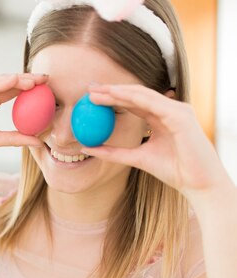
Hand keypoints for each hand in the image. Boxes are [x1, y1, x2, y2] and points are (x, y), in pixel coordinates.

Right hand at [0, 73, 47, 172]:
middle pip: (3, 82)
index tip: (47, 85)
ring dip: (12, 79)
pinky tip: (11, 82)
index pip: (9, 89)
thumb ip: (15, 137)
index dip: (27, 85)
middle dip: (24, 78)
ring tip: (31, 79)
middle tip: (45, 78)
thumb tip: (39, 141)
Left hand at [84, 84, 230, 200]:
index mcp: (161, 118)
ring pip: (142, 95)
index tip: (90, 98)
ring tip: (97, 92)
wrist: (197, 183)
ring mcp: (176, 110)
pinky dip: (133, 97)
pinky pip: (153, 102)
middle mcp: (169, 110)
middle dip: (111, 90)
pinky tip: (115, 95)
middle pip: (136, 95)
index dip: (112, 98)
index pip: (133, 103)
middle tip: (89, 88)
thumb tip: (85, 148)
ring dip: (118, 92)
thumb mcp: (136, 158)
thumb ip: (113, 152)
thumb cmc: (174, 171)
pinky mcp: (180, 115)